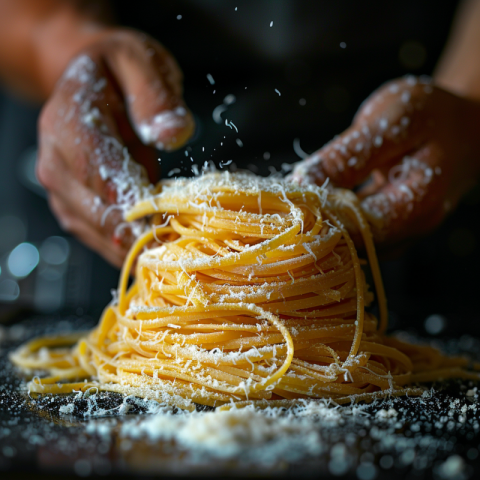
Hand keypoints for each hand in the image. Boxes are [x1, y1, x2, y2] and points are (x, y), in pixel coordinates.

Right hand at [37, 29, 193, 266]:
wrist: (90, 83)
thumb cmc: (117, 73)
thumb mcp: (141, 63)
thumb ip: (155, 95)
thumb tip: (173, 133)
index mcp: (69, 118)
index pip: (96, 167)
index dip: (130, 199)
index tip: (161, 222)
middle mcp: (55, 157)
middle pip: (94, 207)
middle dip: (136, 230)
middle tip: (176, 248)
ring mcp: (60, 185)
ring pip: (94, 229)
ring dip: (131, 246)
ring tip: (167, 256)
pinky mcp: (72, 203)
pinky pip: (95, 235)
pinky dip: (123, 247)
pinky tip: (149, 252)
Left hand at [291, 76, 479, 248]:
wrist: (461, 127)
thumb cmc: (431, 117)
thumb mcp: (390, 122)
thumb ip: (347, 155)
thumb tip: (302, 182)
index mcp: (417, 203)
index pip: (355, 228)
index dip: (316, 217)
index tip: (286, 200)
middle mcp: (410, 229)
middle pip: (350, 243)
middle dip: (312, 224)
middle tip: (281, 204)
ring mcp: (400, 234)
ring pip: (347, 245)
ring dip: (318, 225)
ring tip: (293, 202)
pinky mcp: (387, 231)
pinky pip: (352, 235)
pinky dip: (329, 221)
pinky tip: (312, 204)